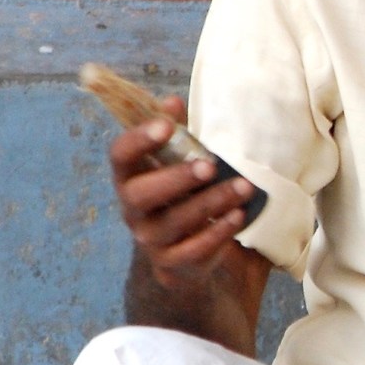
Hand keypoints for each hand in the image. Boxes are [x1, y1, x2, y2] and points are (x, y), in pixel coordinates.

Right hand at [110, 99, 253, 285]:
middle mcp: (133, 209)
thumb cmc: (180, 192)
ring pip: (175, 223)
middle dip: (176, 178)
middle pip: (141, 194)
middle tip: (209, 165)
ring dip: (211, 203)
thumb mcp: (177, 161)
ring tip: (243, 187)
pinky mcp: (172, 263)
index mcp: (130, 176)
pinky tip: (238, 216)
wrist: (180, 253)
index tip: (166, 125)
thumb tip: (172, 101)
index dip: (139, 140)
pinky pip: (193, 251)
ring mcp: (150, 239)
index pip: (120, 155)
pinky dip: (218, 233)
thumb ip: (176, 132)